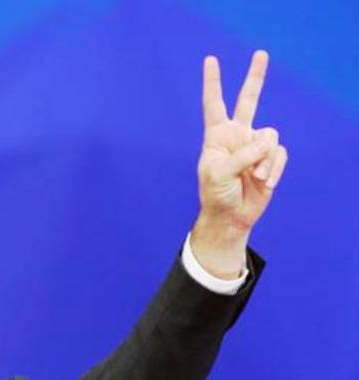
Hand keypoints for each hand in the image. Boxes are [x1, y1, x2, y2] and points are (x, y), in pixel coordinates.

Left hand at [192, 50, 288, 278]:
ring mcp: (255, 146)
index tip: (211, 60)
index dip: (213, 83)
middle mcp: (237, 135)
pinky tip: (263, 183)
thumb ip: (241, 155)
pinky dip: (273, 170)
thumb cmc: (215, 193)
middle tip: (261, 53)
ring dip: (263, 161)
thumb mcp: (219, 173)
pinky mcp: (270, 159)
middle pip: (249, 100)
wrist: (231, 215)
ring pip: (270, 138)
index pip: (214, 103)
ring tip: (252, 179)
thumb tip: (266, 143)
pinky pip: (279, 155)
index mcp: (217, 135)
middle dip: (255, 77)